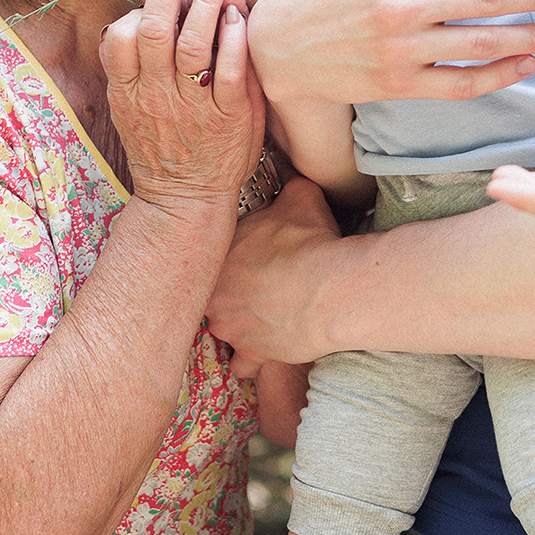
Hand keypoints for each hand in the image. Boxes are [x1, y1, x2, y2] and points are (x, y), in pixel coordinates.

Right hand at [100, 0, 263, 216]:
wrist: (185, 199)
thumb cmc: (162, 143)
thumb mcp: (131, 103)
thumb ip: (135, 55)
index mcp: (127, 91)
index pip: (121, 37)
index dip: (141, 0)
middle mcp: (155, 96)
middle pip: (157, 30)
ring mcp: (192, 107)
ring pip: (194, 45)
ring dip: (206, 2)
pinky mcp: (229, 119)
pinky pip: (231, 73)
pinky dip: (235, 40)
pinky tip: (240, 13)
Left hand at [206, 174, 341, 371]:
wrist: (328, 290)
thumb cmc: (309, 243)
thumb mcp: (298, 198)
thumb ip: (287, 184)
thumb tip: (291, 167)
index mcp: (216, 256)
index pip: (206, 259)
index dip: (227, 259)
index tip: (242, 259)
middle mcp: (213, 295)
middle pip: (210, 296)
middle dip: (227, 293)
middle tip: (250, 287)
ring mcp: (230, 328)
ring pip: (223, 329)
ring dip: (237, 325)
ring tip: (258, 316)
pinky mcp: (252, 354)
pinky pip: (242, 366)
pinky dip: (250, 361)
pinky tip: (261, 351)